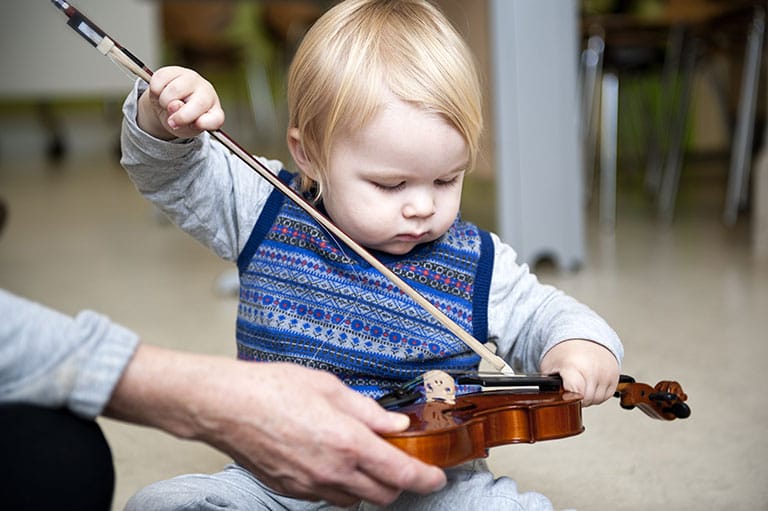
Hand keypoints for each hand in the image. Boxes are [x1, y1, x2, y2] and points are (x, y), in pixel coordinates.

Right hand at [106, 345, 445, 505]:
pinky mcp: (290, 489)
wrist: (225, 406)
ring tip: (363, 459)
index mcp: (348, 444)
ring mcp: (310, 485)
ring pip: (354, 501)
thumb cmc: (273, 388)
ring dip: (368, 487)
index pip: (401, 474)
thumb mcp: (330, 387)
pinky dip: (340, 486)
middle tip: (399, 462)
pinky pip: (326, 497)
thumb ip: (369, 411)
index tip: (436, 478)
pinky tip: (332, 462)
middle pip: (382, 496)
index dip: (425, 480)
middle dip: (399, 484)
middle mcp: (332, 472)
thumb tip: (397, 425)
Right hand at [136, 66, 224, 139]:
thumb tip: (174, 106)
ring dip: (165, 102)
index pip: (216, 118)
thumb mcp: (183, 129)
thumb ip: (183, 123)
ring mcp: (192, 79)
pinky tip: (161, 93)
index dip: (205, 122)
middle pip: (198, 103)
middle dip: (181, 115)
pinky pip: (160, 80)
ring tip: (166, 105)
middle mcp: (207, 93)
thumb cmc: (180, 120)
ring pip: (176, 90)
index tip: (195, 125)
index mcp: (214, 113)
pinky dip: (156, 91)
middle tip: (172, 120)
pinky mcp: (174, 70)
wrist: (167, 106)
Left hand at [540, 339, 619, 405]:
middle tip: (569, 388)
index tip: (565, 398)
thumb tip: (546, 400)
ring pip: (597, 400)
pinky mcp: (615, 376)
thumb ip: (547, 384)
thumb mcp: (549, 366)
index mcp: (574, 366)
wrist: (583, 338)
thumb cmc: (564, 353)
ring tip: (580, 383)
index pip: (577, 392)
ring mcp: (606, 373)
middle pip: (586, 400)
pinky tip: (589, 383)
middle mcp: (594, 369)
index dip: (570, 398)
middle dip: (577, 399)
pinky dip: (597, 394)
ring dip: (588, 397)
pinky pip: (606, 396)